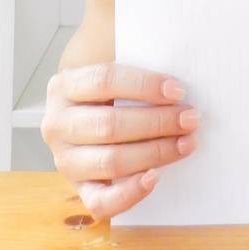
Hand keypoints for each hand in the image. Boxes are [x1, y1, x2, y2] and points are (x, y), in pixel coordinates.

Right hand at [41, 61, 200, 218]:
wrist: (88, 107)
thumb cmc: (111, 82)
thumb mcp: (111, 55)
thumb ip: (134, 49)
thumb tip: (174, 48)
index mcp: (63, 85)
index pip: (104, 80)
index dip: (144, 85)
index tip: (178, 90)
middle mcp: (57, 124)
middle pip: (110, 125)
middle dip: (157, 123)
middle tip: (191, 118)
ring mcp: (65, 159)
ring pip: (110, 161)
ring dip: (154, 153)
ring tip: (185, 143)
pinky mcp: (77, 188)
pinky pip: (100, 201)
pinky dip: (129, 193)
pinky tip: (155, 178)